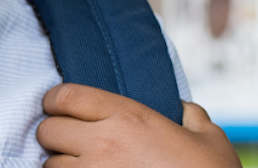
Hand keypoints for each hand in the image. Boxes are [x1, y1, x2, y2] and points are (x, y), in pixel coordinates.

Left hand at [37, 83, 240, 167]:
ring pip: (50, 165)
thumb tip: (180, 108)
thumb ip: (189, 115)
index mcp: (128, 117)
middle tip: (71, 142)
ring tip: (82, 167)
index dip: (56, 101)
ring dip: (61, 166)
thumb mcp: (209, 138)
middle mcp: (103, 143)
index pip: (65, 96)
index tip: (60, 108)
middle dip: (55, 135)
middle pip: (47, 130)